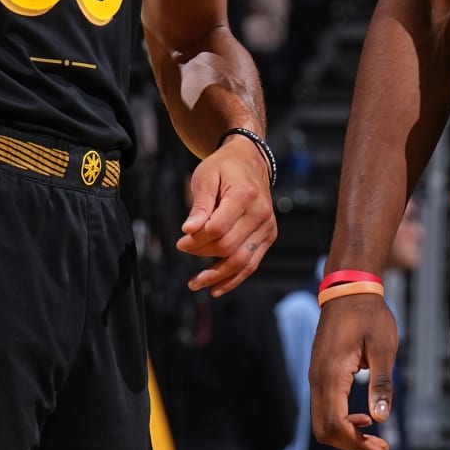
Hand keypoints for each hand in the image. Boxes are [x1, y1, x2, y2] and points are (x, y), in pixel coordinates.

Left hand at [177, 135, 276, 295]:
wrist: (250, 161)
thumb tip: (188, 231)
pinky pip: (252, 263)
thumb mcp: (206, 177)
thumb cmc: (224, 168)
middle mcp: (261, 213)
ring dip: (218, 276)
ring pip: (242, 261)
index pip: (218, 228)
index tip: (180, 242)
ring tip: (196, 284)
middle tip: (184, 250)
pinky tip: (217, 288)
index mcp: (245, 195)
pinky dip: (234, 278)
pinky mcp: (269, 236)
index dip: (197, 240)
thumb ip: (199, 206)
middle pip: (228, 246)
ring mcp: (267, 227)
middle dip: (202, 253)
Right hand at [309, 290, 398, 449]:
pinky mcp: (319, 372)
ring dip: (346, 435)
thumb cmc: (369, 315)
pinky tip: (362, 418)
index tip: (382, 449)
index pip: (335, 424)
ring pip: (322, 420)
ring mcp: (315, 375)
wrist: (348, 290)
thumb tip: (381, 418)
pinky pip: (323, 406)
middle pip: (324, 429)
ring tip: (374, 438)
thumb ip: (382, 383)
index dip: (357, 443)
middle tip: (380, 448)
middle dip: (350, 445)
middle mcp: (317, 378)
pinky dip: (340, 420)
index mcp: (332, 374)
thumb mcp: (384, 348)